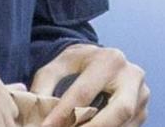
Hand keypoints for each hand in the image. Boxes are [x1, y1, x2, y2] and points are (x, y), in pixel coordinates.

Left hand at [30, 44, 148, 125]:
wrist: (104, 58)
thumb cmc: (81, 62)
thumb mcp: (61, 63)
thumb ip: (46, 82)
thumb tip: (35, 105)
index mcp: (107, 59)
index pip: (84, 92)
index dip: (64, 113)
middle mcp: (130, 75)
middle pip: (117, 111)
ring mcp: (141, 94)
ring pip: (125, 123)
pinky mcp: (144, 110)